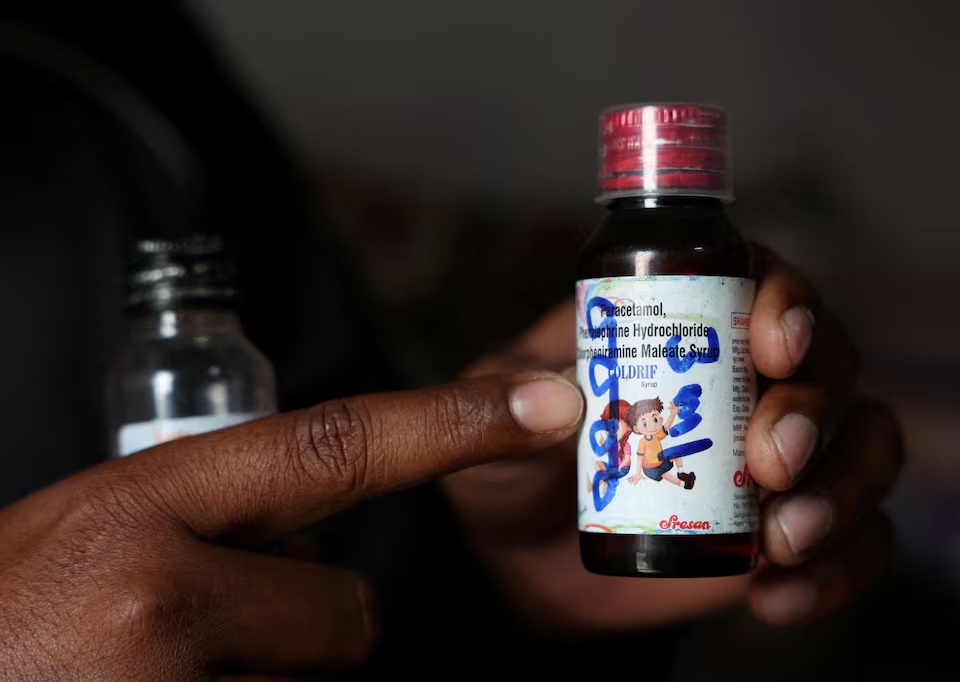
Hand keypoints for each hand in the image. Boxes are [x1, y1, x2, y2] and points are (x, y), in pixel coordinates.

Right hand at [0, 373, 582, 676]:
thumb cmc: (7, 611)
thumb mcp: (91, 528)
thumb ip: (212, 515)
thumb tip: (321, 545)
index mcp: (140, 502)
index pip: (332, 444)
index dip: (452, 422)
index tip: (548, 404)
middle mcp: (163, 593)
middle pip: (352, 612)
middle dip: (309, 625)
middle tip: (203, 631)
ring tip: (163, 672)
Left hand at [444, 246, 901, 630]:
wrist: (514, 560)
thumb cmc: (505, 466)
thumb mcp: (481, 425)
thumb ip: (496, 406)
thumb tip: (558, 402)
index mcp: (672, 330)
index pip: (758, 283)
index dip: (788, 300)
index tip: (774, 345)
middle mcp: (737, 383)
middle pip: (829, 363)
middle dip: (813, 407)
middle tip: (769, 461)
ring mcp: (766, 461)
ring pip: (862, 445)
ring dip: (846, 487)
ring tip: (785, 539)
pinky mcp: (778, 533)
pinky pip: (853, 541)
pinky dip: (842, 567)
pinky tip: (777, 597)